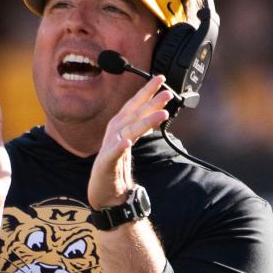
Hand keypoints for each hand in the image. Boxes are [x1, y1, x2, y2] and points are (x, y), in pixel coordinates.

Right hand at [88, 76, 173, 209]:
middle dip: (150, 102)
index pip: (135, 105)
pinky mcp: (106, 165)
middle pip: (133, 114)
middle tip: (168, 92)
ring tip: (161, 114)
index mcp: (120, 128)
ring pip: (128, 131)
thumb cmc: (116, 168)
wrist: (105, 194)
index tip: (161, 78)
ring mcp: (110, 149)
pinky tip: (126, 142)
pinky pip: (113, 155)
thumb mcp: (130, 142)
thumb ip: (140, 127)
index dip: (147, 91)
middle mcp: (115, 134)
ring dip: (144, 122)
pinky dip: (118, 147)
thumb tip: (155, 111)